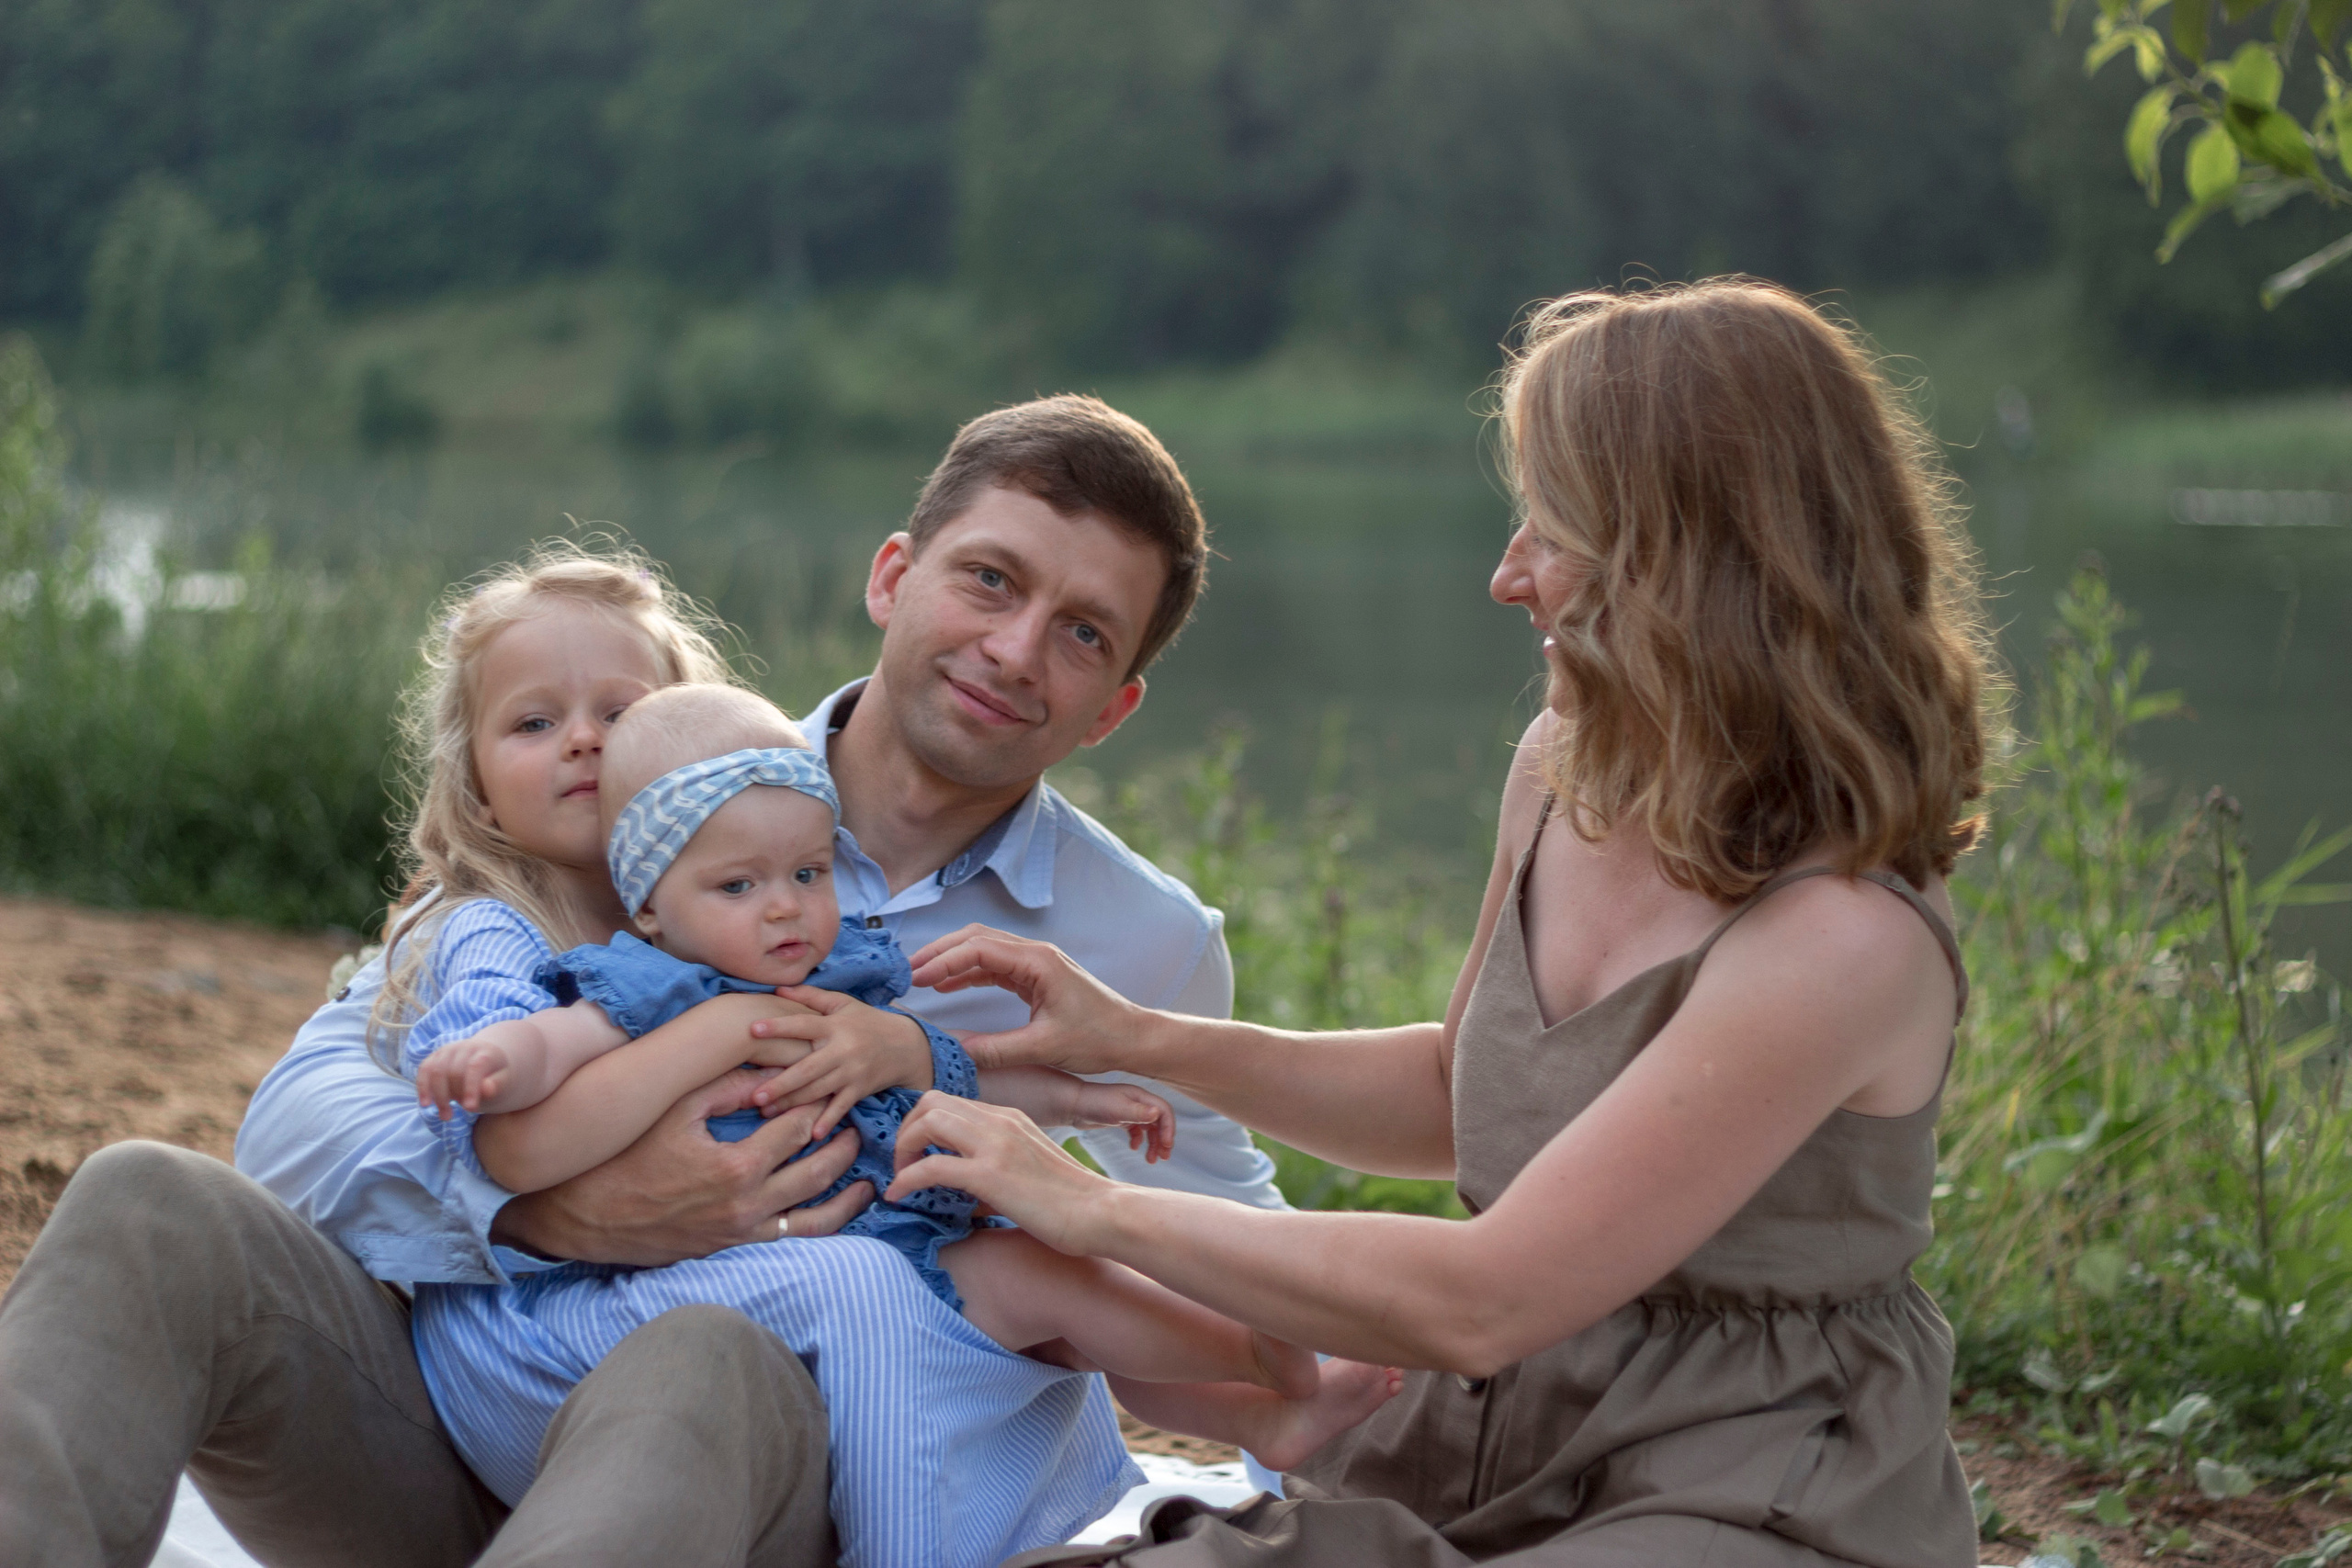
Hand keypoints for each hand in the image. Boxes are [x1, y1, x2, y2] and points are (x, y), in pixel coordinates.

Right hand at [417, 1038, 511, 1118]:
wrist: (487, 1062)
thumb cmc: (496, 1077)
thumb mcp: (504, 1082)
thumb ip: (497, 1085)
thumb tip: (487, 1089)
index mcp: (487, 1052)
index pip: (476, 1067)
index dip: (471, 1087)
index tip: (470, 1108)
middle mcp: (466, 1047)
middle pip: (453, 1072)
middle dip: (454, 1096)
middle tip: (455, 1116)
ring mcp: (448, 1050)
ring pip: (436, 1071)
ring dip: (438, 1096)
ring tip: (445, 1116)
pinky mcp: (435, 1056)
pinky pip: (424, 1069)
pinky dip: (423, 1087)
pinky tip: (425, 1104)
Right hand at [491, 1067, 872, 1267]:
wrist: (587, 1216)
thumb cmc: (627, 1155)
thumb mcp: (675, 1109)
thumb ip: (728, 1086)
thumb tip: (774, 1067)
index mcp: (736, 1167)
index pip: (799, 1128)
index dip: (819, 1101)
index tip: (830, 1084)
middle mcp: (747, 1206)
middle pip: (818, 1169)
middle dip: (844, 1141)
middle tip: (856, 1118)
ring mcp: (744, 1232)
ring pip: (816, 1215)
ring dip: (847, 1192)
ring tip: (867, 1173)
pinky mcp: (736, 1246)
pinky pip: (793, 1238)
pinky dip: (824, 1223)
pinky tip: (842, 1208)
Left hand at [748, 988, 932, 1135]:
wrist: (906, 1045)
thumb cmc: (866, 1022)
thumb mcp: (842, 1004)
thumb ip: (810, 996)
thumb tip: (778, 987)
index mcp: (835, 1026)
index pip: (803, 1025)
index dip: (779, 1027)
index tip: (752, 1029)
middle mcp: (842, 1049)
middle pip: (807, 1068)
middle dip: (780, 1083)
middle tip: (754, 1096)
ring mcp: (852, 1072)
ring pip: (818, 1090)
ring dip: (793, 1103)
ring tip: (766, 1112)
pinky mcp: (860, 1089)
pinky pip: (842, 1107)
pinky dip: (829, 1120)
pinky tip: (813, 1134)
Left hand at [885, 1092, 1120, 1255]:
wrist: (1102, 1213)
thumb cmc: (1071, 1201)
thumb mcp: (1028, 1167)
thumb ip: (995, 1165)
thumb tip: (959, 1190)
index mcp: (1010, 1117)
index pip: (949, 1101)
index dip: (921, 1123)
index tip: (914, 1152)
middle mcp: (1000, 1121)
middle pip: (930, 1101)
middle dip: (905, 1130)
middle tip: (903, 1163)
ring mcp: (995, 1144)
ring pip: (927, 1121)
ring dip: (903, 1149)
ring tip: (900, 1177)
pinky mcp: (990, 1174)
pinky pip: (930, 1166)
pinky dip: (906, 1179)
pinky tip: (899, 1196)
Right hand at [905, 924, 1153, 1073]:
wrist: (1133, 1038)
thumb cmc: (1098, 1040)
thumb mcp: (1044, 1048)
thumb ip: (997, 1051)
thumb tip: (955, 1052)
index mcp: (1038, 962)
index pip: (979, 950)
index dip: (943, 962)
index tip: (915, 978)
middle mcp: (1035, 954)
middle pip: (976, 939)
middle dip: (940, 953)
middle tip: (906, 971)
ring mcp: (1036, 963)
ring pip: (983, 949)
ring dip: (951, 960)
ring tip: (918, 978)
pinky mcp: (1036, 976)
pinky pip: (994, 966)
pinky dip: (968, 973)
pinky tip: (947, 987)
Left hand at [1061, 1080, 1177, 1163]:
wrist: (1073, 1105)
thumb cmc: (1095, 1104)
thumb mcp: (1118, 1109)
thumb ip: (1138, 1112)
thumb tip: (1157, 1114)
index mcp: (1141, 1097)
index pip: (1164, 1111)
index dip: (1169, 1128)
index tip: (1166, 1145)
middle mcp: (1138, 1103)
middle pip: (1159, 1121)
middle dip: (1164, 1139)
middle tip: (1164, 1157)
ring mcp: (1130, 1111)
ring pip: (1149, 1128)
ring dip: (1153, 1143)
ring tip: (1151, 1160)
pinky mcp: (1120, 1119)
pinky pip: (1136, 1130)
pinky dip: (1138, 1140)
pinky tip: (1133, 1148)